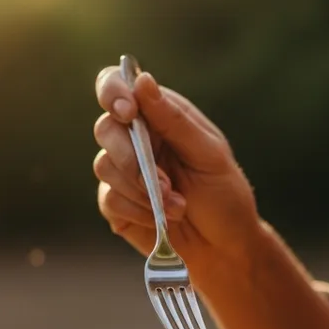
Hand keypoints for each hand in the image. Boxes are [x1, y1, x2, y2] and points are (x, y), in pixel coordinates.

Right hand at [92, 66, 260, 277]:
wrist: (224, 247)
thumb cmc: (223, 194)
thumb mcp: (209, 154)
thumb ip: (174, 119)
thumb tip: (142, 81)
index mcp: (158, 115)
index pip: (118, 86)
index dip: (113, 92)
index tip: (128, 113)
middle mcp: (136, 138)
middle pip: (105, 128)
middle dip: (132, 159)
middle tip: (164, 184)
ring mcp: (122, 171)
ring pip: (104, 166)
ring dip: (142, 191)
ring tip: (177, 207)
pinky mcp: (116, 203)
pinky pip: (109, 199)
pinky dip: (137, 211)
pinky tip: (161, 220)